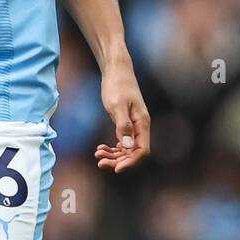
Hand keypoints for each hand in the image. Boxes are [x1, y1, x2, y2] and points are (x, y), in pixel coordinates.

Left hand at [95, 54, 150, 172]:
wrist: (116, 70)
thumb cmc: (117, 85)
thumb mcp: (117, 106)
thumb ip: (123, 126)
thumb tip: (127, 146)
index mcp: (142, 123)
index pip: (141, 150)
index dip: (130, 162)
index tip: (116, 169)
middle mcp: (140, 126)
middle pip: (133, 152)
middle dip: (118, 160)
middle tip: (100, 162)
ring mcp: (133, 125)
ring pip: (126, 149)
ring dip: (113, 155)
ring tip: (97, 154)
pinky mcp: (125, 123)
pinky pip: (122, 141)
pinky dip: (112, 148)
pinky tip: (100, 148)